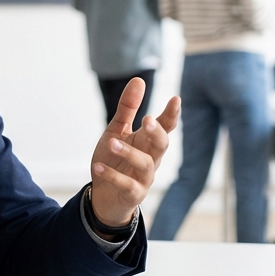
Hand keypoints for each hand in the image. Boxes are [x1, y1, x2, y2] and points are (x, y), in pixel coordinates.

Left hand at [88, 78, 181, 229]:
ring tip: (112, 142)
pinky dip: (113, 176)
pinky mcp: (133, 194)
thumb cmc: (114, 160)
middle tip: (147, 119)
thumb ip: (127, 108)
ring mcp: (144, 178)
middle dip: (157, 132)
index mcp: (148, 142)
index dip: (171, 114)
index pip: (165, 127)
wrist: (104, 196)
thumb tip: (139, 79)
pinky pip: (127, 185)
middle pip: (162, 145)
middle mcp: (151, 159)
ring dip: (129, 152)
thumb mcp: (117, 131)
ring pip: (145, 164)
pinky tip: (98, 167)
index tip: (175, 99)